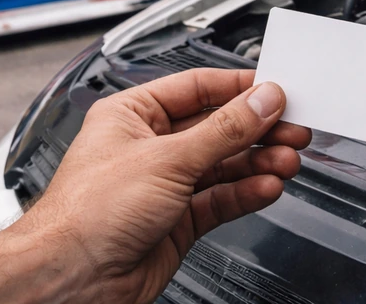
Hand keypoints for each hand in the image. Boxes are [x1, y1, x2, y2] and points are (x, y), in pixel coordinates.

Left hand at [17, 68, 311, 303]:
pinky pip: (220, 198)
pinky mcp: (176, 220)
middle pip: (214, 127)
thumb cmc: (87, 212)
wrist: (73, 276)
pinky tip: (267, 186)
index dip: (237, 87)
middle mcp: (148, 146)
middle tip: (293, 126)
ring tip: (287, 158)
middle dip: (255, 128)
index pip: (195, 88)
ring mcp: (163, 185)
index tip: (274, 88)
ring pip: (222, 165)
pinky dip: (246, 192)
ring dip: (256, 161)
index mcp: (132, 114)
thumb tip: (260, 101)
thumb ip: (222, 130)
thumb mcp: (167, 159)